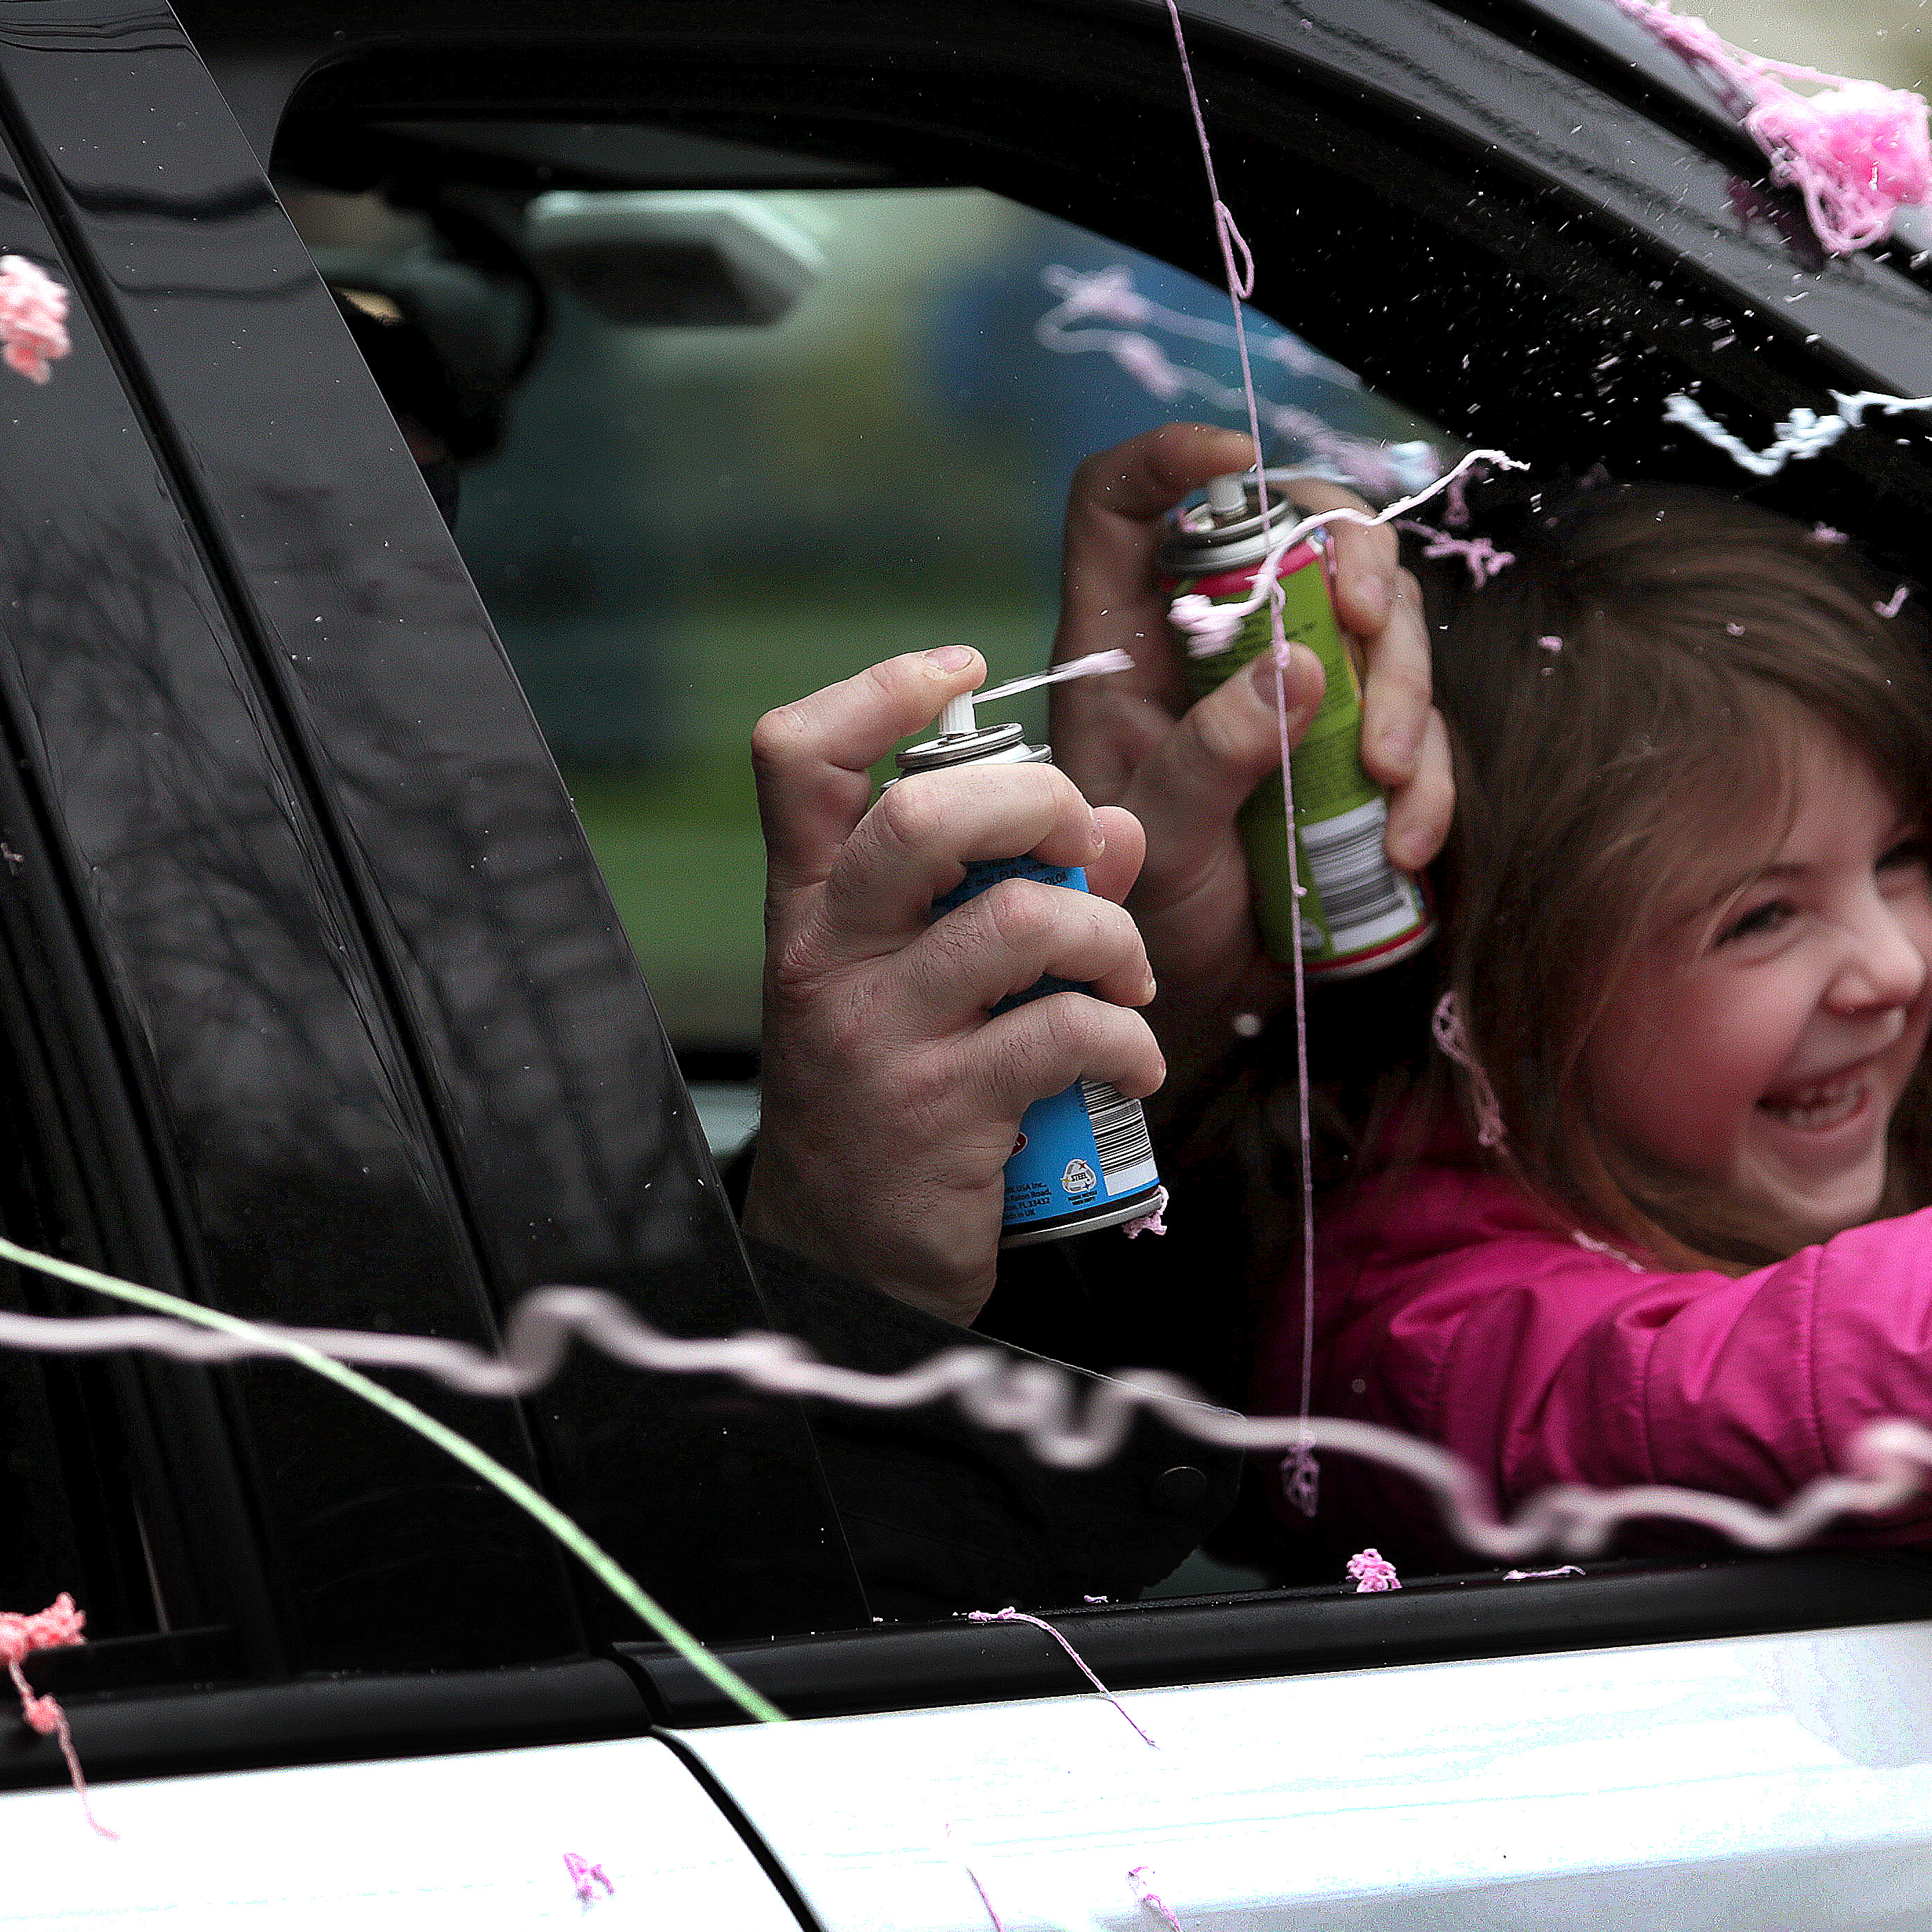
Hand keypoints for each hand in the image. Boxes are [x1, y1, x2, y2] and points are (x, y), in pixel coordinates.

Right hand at [744, 645, 1162, 1322]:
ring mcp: (876, 1035)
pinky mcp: (937, 1113)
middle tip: (1080, 843)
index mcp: (811, 907)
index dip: (880, 691)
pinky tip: (1132, 1063)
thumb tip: (1116, 828)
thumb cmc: (894, 1095)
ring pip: (1014, 924)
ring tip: (1128, 978)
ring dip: (1106, 935)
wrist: (843, 1261)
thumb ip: (1018, 893)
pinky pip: (1062, 1034)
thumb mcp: (928, 985)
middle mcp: (827, 957)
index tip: (963, 670)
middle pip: (916, 817)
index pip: (798, 759)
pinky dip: (1126, 1039)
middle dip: (1035, 801)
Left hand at [1045, 423, 1451, 1091]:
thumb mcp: (1154, 836)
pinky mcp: (1357, 742)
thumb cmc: (1137, 911)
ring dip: (1401, 680)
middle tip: (1363, 619)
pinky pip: (1418, 723)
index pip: (1124, 501)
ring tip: (1385, 773)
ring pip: (1375, 618)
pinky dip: (1429, 775)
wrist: (1187, 999)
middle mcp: (1212, 643)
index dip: (1172, 456)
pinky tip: (1406, 840)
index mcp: (1125, 639)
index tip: (1237, 461)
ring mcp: (1293, 687)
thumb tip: (1297, 667)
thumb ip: (1209, 755)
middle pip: (1293, 531)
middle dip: (1349, 556)